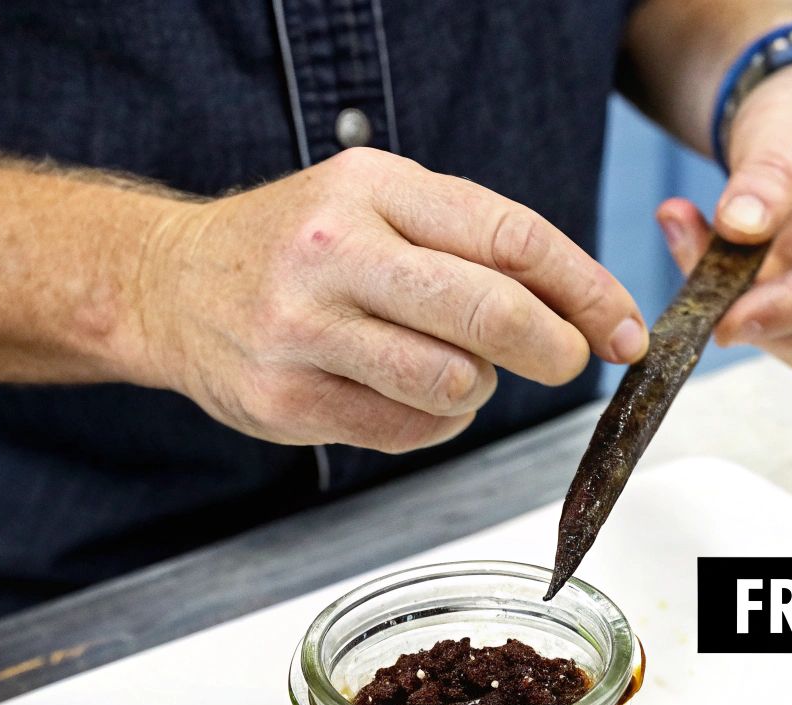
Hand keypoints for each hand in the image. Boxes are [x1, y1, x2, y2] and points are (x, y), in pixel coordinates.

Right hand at [130, 148, 647, 452]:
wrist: (168, 284)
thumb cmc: (297, 245)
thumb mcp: (377, 202)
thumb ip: (472, 242)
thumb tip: (585, 308)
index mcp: (370, 188)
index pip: (510, 238)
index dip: (585, 290)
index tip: (622, 326)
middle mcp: (333, 253)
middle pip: (490, 312)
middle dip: (553, 347)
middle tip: (568, 360)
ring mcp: (303, 332)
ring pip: (452, 383)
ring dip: (480, 388)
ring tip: (458, 369)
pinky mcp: (285, 401)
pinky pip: (406, 430)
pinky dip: (432, 420)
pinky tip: (408, 393)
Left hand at [656, 62, 791, 372]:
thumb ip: (771, 171)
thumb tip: (739, 228)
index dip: (791, 306)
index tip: (728, 317)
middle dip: (752, 306)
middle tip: (687, 245)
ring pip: (789, 338)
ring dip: (728, 300)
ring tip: (685, 227)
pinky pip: (762, 319)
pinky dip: (719, 290)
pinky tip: (692, 237)